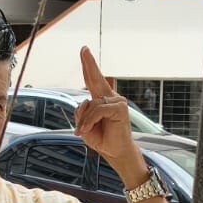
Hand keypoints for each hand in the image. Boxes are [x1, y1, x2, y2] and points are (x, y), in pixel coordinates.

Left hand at [73, 47, 148, 184]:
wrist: (115, 153)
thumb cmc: (102, 140)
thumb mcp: (85, 126)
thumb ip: (82, 113)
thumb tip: (86, 101)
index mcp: (101, 100)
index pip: (93, 81)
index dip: (88, 66)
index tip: (84, 51)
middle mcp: (110, 98)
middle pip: (96, 79)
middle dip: (89, 64)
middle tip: (83, 49)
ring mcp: (117, 102)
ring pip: (92, 104)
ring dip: (84, 120)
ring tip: (83, 132)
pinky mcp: (120, 108)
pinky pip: (98, 110)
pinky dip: (89, 120)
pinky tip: (86, 130)